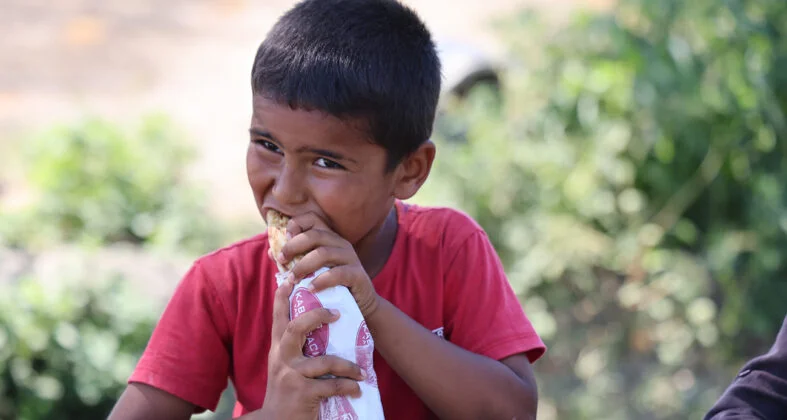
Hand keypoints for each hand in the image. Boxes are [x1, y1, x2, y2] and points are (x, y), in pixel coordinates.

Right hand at [260, 281, 363, 419]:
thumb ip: (294, 348)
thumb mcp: (284, 367)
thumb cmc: (286, 393)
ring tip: (360, 371)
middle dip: (317, 316)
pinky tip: (356, 389)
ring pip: (324, 361)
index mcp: (278, 349)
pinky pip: (332, 385)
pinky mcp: (303, 393)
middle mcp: (281, 358)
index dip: (282, 296)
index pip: (278, 317)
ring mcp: (291, 376)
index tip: (291, 276)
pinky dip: (348, 387)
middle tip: (336, 313)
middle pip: (296, 327)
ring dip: (347, 366)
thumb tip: (316, 323)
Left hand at [277, 212, 380, 317]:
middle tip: (281, 260)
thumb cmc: (332, 286)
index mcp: (330, 238)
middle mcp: (341, 244)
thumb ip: (294, 260)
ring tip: (292, 279)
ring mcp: (351, 258)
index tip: (284, 239)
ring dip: (303, 265)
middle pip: (315, 234)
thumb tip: (271, 251)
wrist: (360, 305)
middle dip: (294, 246)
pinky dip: (321, 281)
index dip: (297, 224)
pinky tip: (310, 289)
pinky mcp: (357, 275)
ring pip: (323, 253)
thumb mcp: (312, 270)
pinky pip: (337, 273)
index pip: (313, 218)